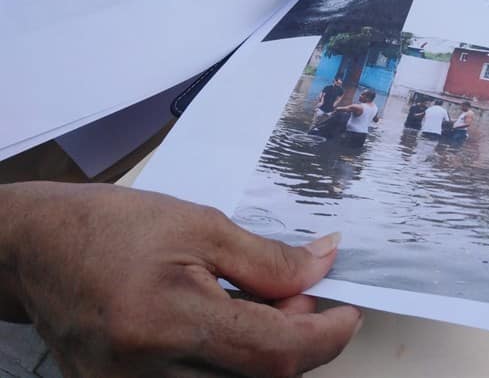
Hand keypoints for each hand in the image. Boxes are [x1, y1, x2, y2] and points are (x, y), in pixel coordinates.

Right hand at [1, 182, 361, 376]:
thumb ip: (268, 258)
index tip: (349, 315)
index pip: (276, 353)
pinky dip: (230, 365)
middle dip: (298, 344)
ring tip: (259, 309)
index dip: (326, 337)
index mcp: (169, 319)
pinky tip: (228, 329)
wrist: (38, 250)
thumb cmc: (111, 227)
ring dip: (266, 356)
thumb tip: (322, 266)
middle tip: (302, 300)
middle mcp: (148, 374)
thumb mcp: (200, 226)